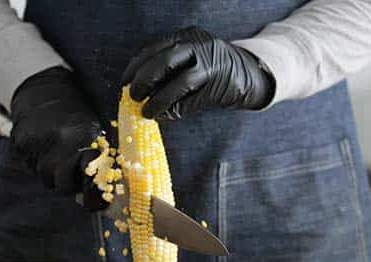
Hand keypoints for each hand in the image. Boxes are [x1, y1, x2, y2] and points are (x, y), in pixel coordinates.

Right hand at [10, 67, 106, 210]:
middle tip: (80, 177)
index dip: (95, 195)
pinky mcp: (21, 146)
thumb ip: (101, 156)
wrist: (42, 86)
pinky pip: (33, 167)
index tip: (101, 200)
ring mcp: (36, 148)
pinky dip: (43, 164)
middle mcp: (57, 147)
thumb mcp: (96, 128)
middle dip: (74, 186)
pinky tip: (49, 149)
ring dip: (57, 175)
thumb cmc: (76, 109)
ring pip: (48, 179)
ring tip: (64, 158)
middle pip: (64, 187)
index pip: (90, 182)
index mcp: (82, 140)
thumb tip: (111, 188)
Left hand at [123, 26, 275, 119]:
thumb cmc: (209, 69)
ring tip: (148, 112)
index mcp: (185, 37)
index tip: (123, 84)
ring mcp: (210, 65)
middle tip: (133, 97)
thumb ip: (166, 69)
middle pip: (163, 62)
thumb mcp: (188, 58)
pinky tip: (165, 115)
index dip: (134, 68)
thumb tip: (136, 89)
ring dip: (159, 101)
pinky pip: (192, 100)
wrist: (246, 73)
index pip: (152, 50)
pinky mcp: (218, 85)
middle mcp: (197, 46)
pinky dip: (175, 110)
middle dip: (144, 82)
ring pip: (179, 83)